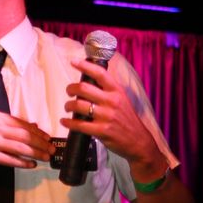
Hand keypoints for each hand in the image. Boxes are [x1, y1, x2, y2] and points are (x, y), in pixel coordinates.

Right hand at [0, 112, 54, 175]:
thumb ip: (12, 126)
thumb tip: (35, 125)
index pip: (23, 125)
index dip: (38, 132)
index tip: (48, 138)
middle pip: (24, 136)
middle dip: (41, 143)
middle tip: (52, 150)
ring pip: (20, 148)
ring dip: (36, 153)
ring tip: (46, 158)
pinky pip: (10, 159)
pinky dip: (23, 163)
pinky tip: (32, 165)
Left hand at [60, 60, 165, 179]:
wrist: (138, 141)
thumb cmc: (127, 119)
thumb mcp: (122, 99)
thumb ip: (108, 91)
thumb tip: (89, 82)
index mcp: (117, 91)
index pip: (99, 73)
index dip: (84, 66)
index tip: (73, 62)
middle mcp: (112, 101)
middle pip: (83, 88)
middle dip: (71, 89)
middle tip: (69, 92)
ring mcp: (106, 116)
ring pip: (79, 105)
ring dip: (68, 106)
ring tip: (68, 107)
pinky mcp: (102, 131)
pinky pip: (79, 124)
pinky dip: (68, 122)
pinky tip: (65, 121)